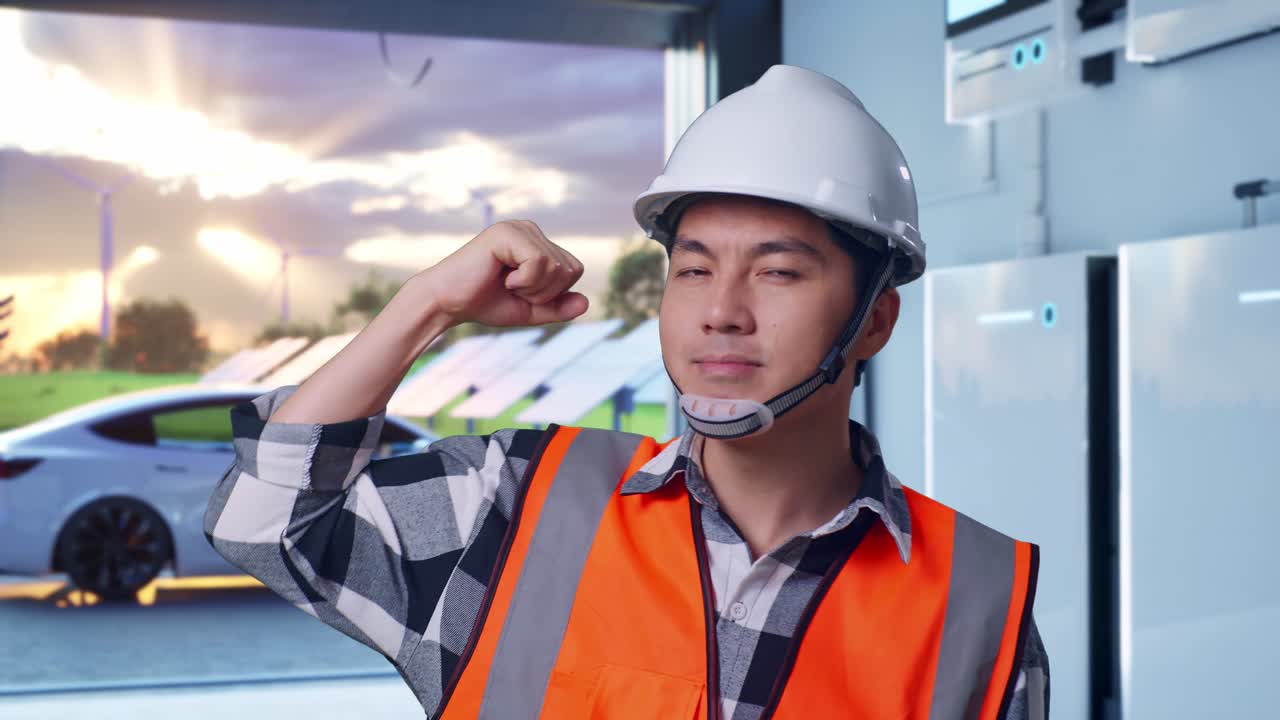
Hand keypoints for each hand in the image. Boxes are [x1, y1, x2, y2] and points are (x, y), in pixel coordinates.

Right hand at [419, 220, 589, 327]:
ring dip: (533, 288)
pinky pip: (539, 263)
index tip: (521, 292)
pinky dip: (524, 281)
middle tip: (512, 289)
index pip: (574, 270)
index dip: (553, 293)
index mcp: (538, 243)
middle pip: (570, 269)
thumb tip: (587, 303)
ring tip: (506, 283)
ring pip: (556, 267)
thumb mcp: (530, 310)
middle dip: (545, 292)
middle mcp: (531, 230)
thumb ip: (559, 307)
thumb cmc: (485, 303)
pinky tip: (501, 278)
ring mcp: (519, 228)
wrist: (447, 303)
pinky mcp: (506, 232)